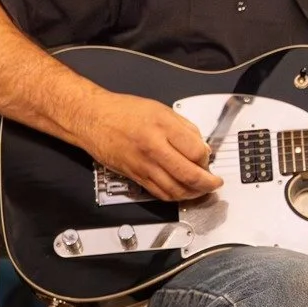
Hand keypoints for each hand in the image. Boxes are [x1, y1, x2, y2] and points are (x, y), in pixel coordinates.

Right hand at [79, 91, 223, 201]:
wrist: (92, 118)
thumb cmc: (124, 112)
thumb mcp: (162, 110)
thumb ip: (186, 129)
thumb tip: (203, 147)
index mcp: (163, 128)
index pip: (197, 152)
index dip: (208, 158)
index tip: (210, 158)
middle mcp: (153, 148)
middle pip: (189, 175)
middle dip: (208, 183)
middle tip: (216, 183)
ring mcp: (143, 165)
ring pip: (175, 190)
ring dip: (193, 194)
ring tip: (202, 189)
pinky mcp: (134, 176)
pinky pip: (159, 193)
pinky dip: (175, 196)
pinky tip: (182, 191)